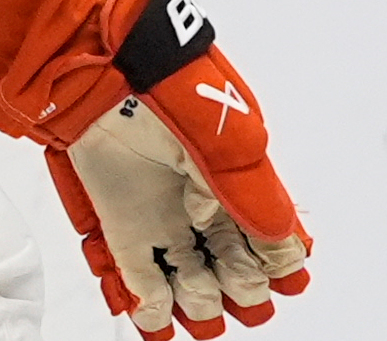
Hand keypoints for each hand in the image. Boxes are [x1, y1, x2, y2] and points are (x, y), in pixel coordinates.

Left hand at [48, 0, 309, 339]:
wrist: (95, 69)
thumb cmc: (164, 84)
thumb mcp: (224, 136)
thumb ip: (251, 190)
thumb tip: (281, 237)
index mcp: (234, 171)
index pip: (268, 226)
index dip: (281, 257)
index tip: (291, 280)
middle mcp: (199, 197)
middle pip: (230, 259)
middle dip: (243, 286)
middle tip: (249, 302)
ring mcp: (158, 213)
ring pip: (187, 275)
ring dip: (200, 301)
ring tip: (208, 320)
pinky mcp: (118, 224)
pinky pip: (137, 276)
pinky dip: (149, 305)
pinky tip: (161, 323)